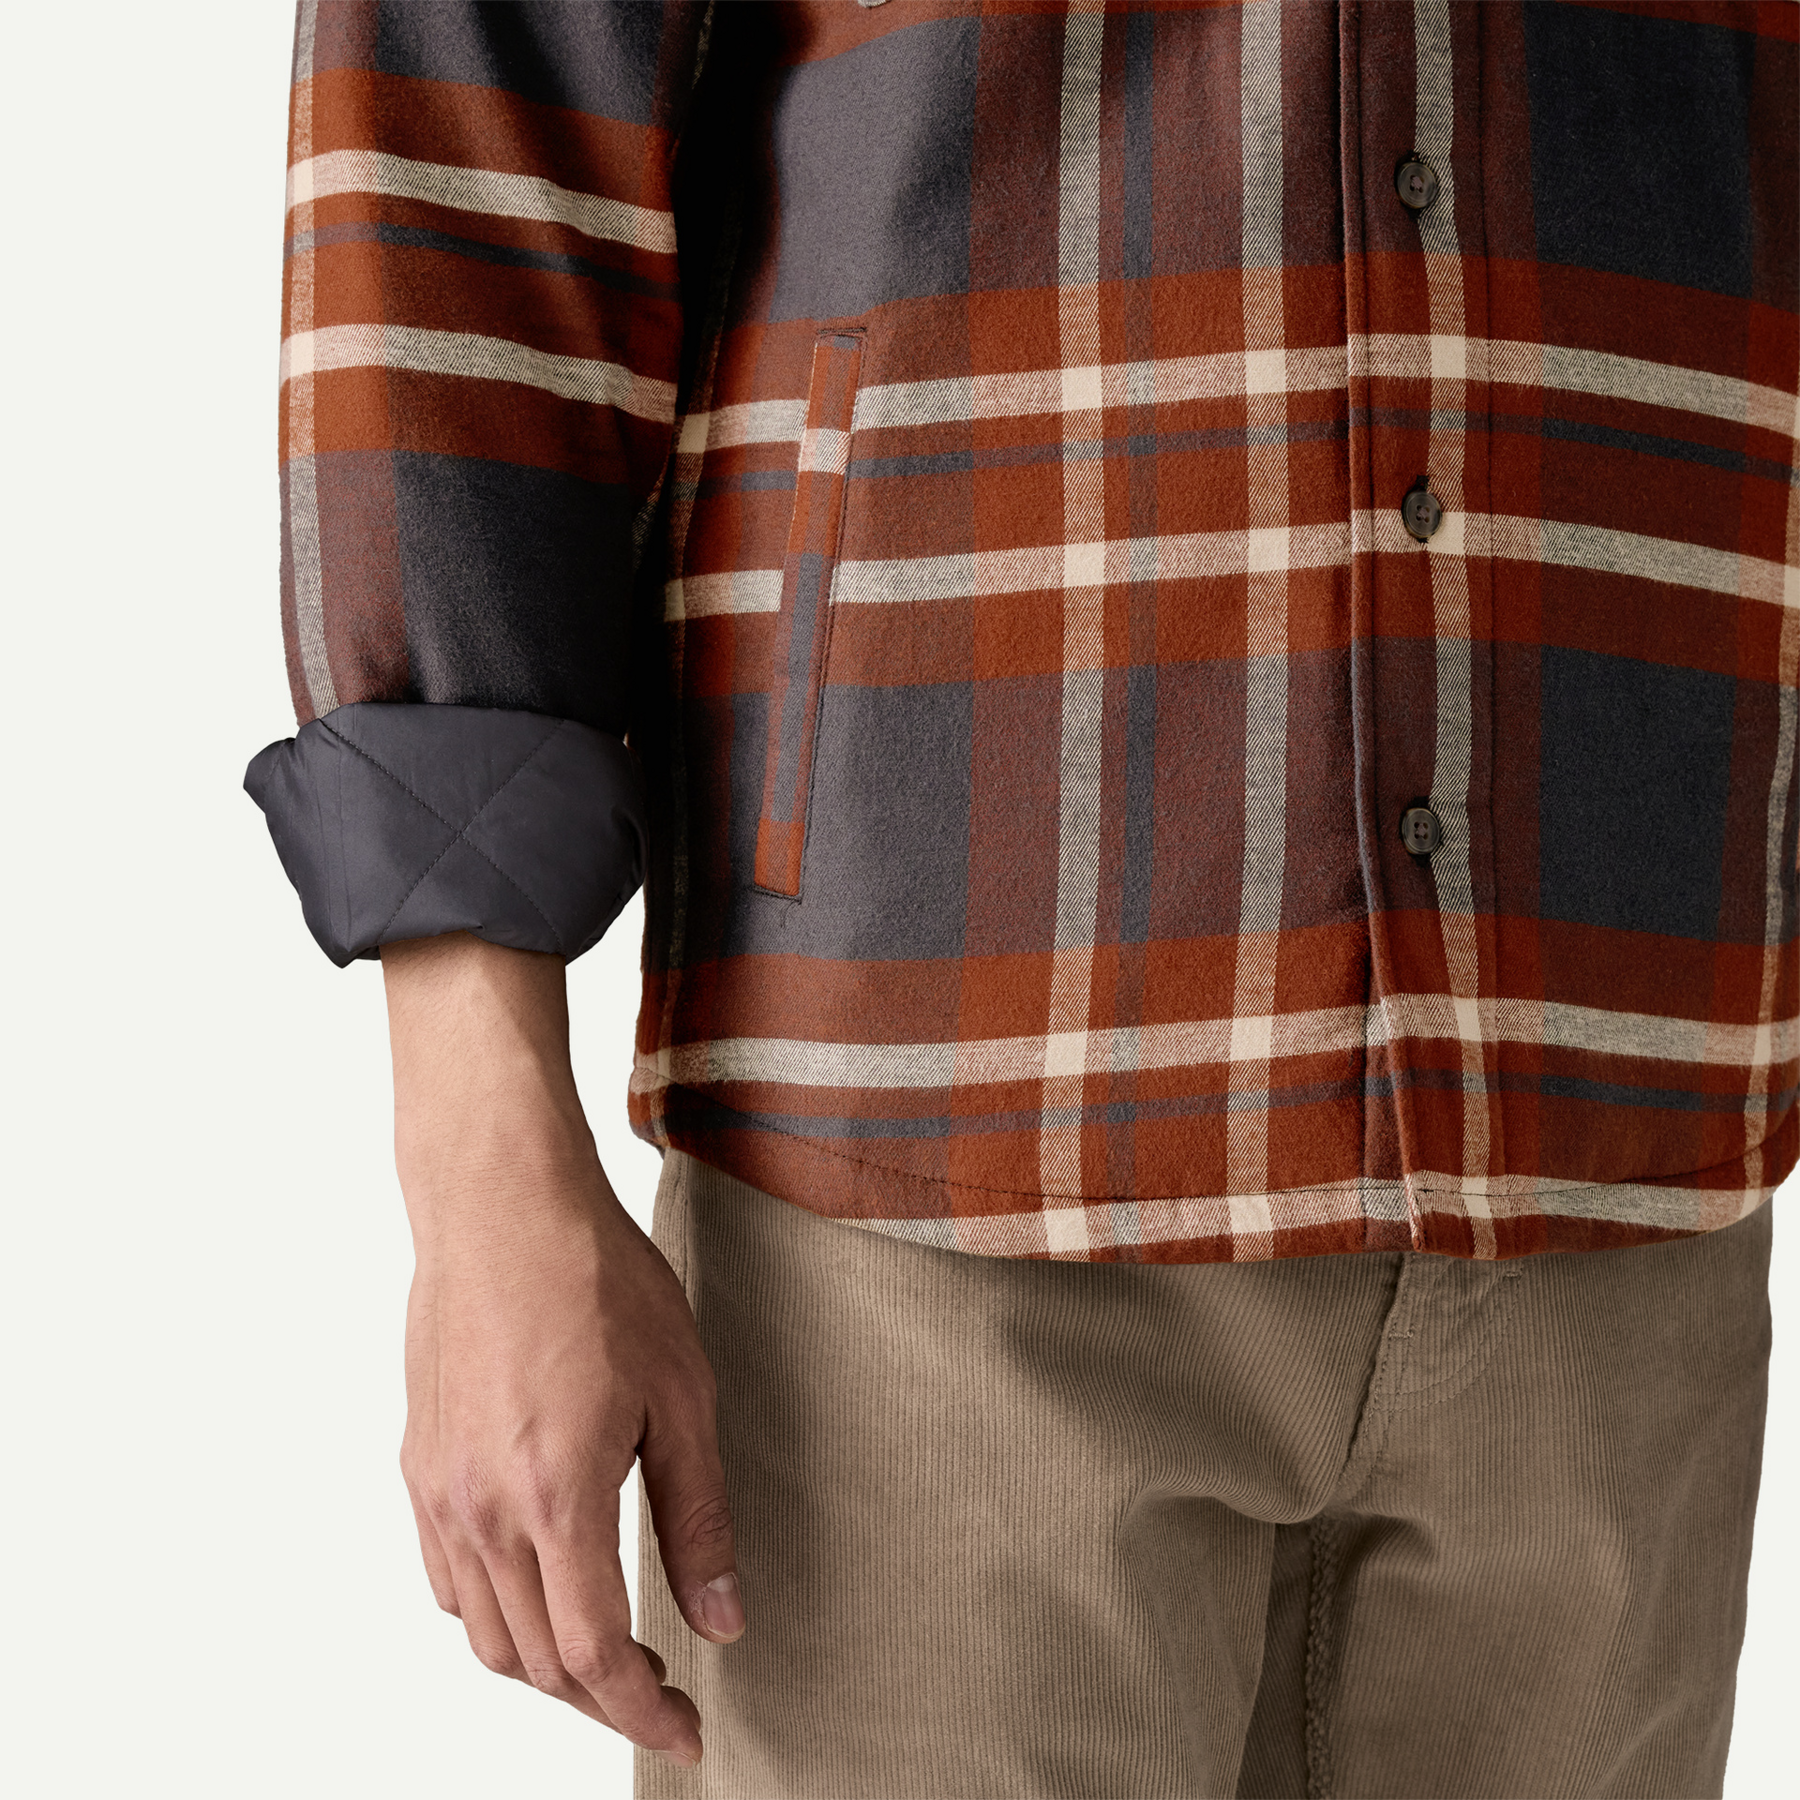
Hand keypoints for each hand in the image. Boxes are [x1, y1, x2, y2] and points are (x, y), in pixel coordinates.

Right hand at [381, 934, 741, 1766]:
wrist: (502, 1204)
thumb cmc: (599, 1281)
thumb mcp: (682, 1395)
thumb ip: (698, 1518)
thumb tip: (723, 1620)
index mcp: (556, 1496)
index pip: (593, 1655)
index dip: (643, 1711)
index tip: (686, 1729)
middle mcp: (482, 1509)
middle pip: (535, 1661)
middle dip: (602, 1695)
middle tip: (663, 1690)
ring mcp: (438, 1490)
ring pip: (483, 1633)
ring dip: (547, 1663)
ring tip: (609, 1648)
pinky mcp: (418, 1464)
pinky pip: (449, 1580)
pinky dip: (496, 1612)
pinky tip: (543, 1585)